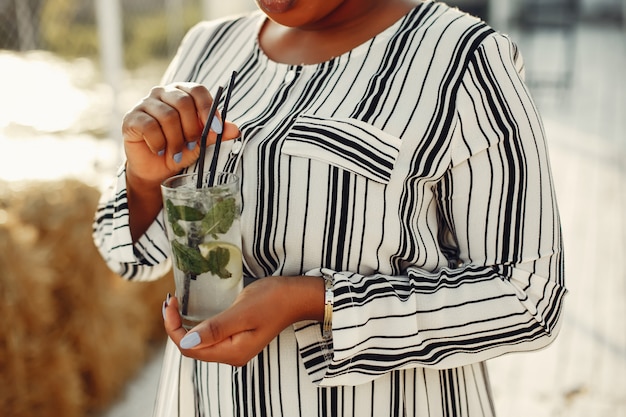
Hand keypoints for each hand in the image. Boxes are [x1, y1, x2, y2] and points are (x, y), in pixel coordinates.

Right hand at [122, 82, 239, 240]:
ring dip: (176, 140)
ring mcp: (145, 103)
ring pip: (167, 116)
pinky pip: (149, 126)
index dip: (209, 108)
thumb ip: (216, 133)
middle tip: (192, 145)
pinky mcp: (131, 118)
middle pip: (183, 102)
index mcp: (182, 92)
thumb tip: (235, 129)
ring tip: (176, 153)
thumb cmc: (180, 150)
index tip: (217, 129)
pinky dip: (159, 143)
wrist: (156, 169)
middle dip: (192, 128)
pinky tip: (160, 150)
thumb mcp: (202, 142)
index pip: (198, 90)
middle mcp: (163, 93)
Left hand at [163, 276, 324, 366]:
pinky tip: (195, 311)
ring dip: (186, 325)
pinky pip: (210, 337)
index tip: (170, 304)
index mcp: (232, 352)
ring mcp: (236, 348)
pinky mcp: (238, 338)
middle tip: (171, 301)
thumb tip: (188, 340)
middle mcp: (232, 355)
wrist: (297, 297)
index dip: (174, 328)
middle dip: (176, 326)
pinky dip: (198, 325)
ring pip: (200, 342)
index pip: (190, 348)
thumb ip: (216, 328)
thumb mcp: (243, 311)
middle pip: (193, 348)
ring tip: (178, 305)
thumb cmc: (273, 300)